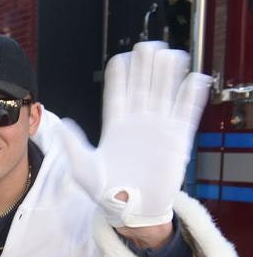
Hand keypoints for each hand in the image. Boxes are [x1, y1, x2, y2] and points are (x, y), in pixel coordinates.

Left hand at [58, 41, 211, 227]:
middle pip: (142, 85)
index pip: (118, 93)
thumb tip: (62, 125)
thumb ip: (74, 147)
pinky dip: (191, 94)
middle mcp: (138, 122)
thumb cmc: (105, 192)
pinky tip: (192, 79)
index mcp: (115, 126)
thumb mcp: (84, 170)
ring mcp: (158, 127)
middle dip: (145, 66)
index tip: (120, 58)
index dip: (120, 75)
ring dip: (168, 73)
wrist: (132, 209)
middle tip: (147, 47)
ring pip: (165, 92)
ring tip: (169, 55)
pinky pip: (186, 111)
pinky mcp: (178, 137)